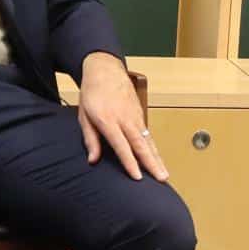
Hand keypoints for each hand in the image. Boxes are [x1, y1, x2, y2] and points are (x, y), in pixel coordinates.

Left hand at [78, 52, 166, 181]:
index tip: (138, 177)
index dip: (130, 162)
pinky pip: (148, 134)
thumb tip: (93, 160)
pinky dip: (154, 148)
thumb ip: (90, 139)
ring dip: (157, 158)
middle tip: (162, 179)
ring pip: (148, 140)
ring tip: (164, 174)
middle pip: (141, 145)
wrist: (105, 70)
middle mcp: (124, 119)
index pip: (121, 145)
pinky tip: (158, 160)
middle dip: (152, 163)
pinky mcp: (140, 114)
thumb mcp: (84, 116)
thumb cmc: (92, 94)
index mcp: (108, 120)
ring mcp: (135, 116)